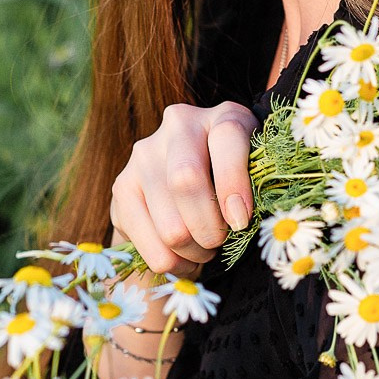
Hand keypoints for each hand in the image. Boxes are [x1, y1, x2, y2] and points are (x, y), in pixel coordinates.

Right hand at [110, 101, 257, 278]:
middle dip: (210, 229)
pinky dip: (172, 263)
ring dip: (194, 251)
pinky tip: (182, 255)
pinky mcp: (122, 185)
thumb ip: (256, 187)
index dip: (233, 183)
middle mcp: (179, 125)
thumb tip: (239, 220)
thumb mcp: (256, 176)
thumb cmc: (234, 183)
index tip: (240, 221)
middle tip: (220, 242)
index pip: (226, 137)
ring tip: (203, 249)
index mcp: (224, 116)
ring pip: (170, 225)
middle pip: (186, 181)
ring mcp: (144, 153)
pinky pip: (149, 244)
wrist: (184, 182)